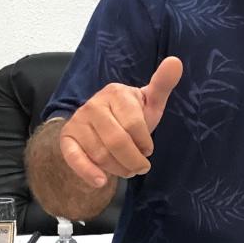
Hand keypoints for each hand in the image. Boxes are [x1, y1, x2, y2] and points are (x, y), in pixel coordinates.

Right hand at [59, 57, 183, 187]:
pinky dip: (88, 172)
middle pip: (117, 142)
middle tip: (140, 167)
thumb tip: (176, 62)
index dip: (145, 144)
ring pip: (101, 154)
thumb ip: (162, 84)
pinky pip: (74, 158)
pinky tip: (101, 181)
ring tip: (127, 169)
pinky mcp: (67, 139)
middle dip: (134, 161)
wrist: (100, 124)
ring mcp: (78, 122)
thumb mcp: (149, 101)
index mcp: (116, 93)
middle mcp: (93, 105)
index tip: (147, 149)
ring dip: (119, 169)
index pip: (135, 125)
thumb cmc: (130, 115)